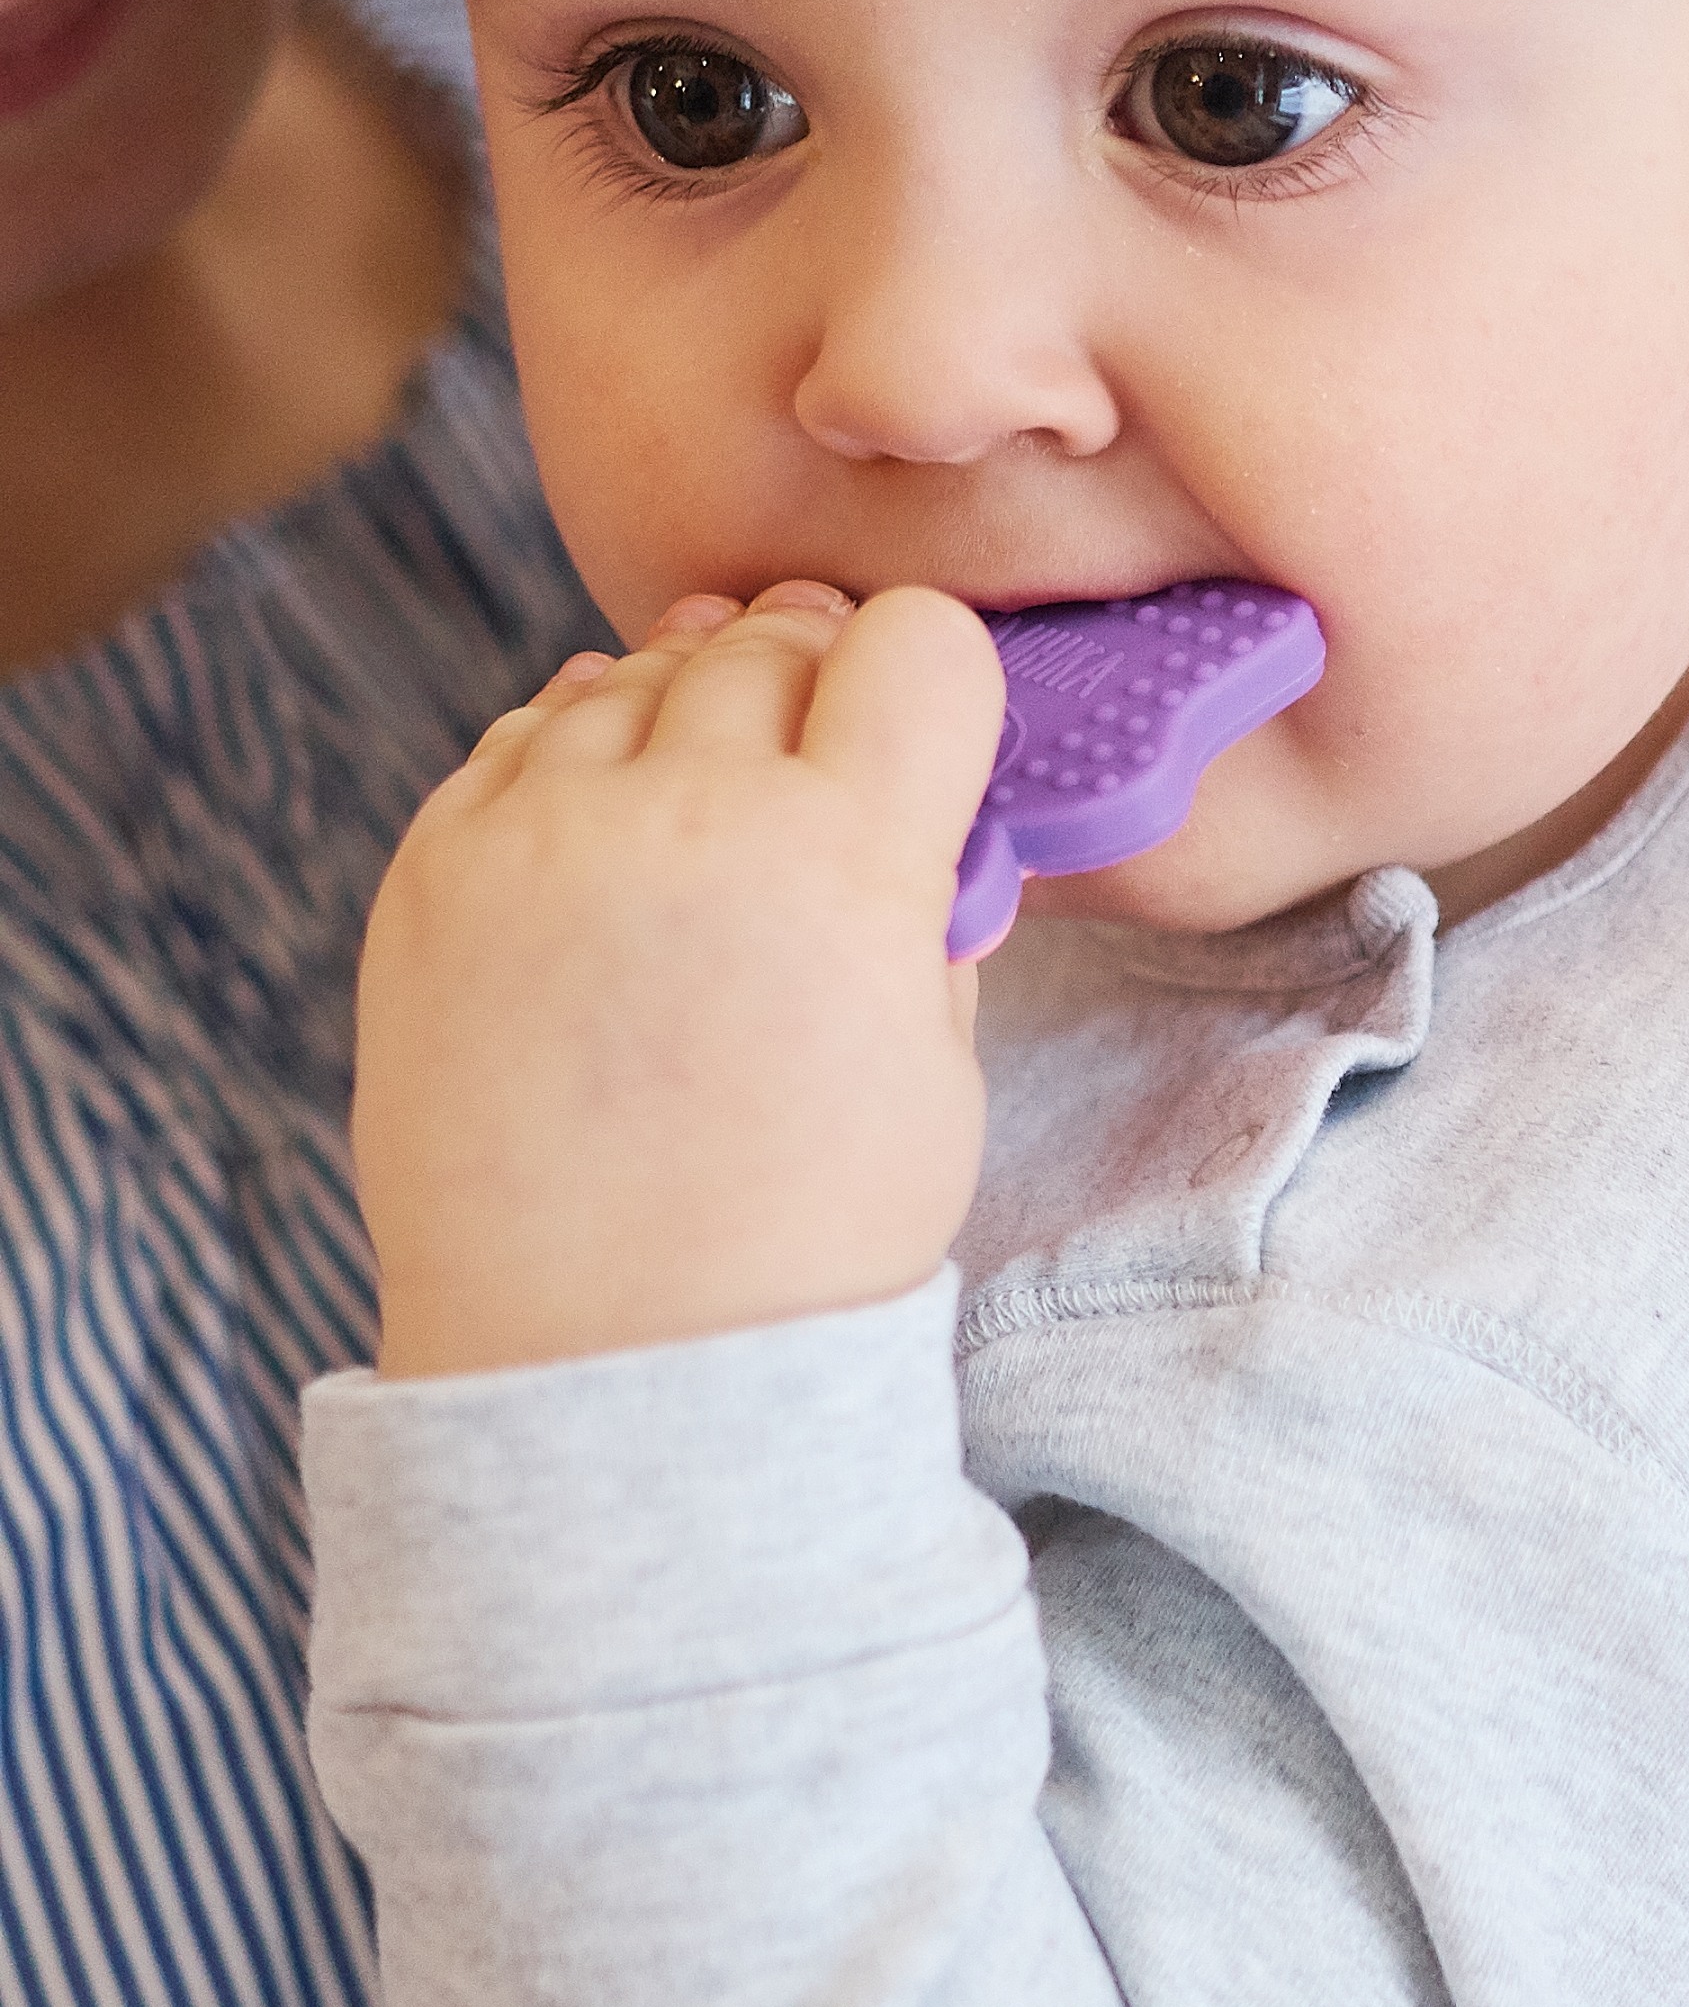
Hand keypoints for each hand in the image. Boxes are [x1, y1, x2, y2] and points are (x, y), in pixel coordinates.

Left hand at [355, 581, 1005, 1377]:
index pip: (916, 641)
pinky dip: (571, 759)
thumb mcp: (939, 1069)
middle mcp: (687, 819)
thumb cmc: (802, 1240)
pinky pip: (517, 741)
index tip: (921, 735)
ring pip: (631, 674)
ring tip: (700, 806)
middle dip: (809, 682)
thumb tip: (916, 824)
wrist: (609, 1366)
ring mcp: (541, 840)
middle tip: (813, 760)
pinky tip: (602, 834)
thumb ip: (930, 911)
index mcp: (846, 861)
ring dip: (683, 710)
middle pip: (767, 641)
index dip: (931, 680)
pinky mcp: (431, 877)